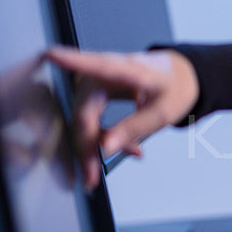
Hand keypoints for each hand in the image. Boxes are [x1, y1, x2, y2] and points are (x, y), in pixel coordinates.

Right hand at [44, 46, 199, 189]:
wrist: (179, 77)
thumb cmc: (173, 87)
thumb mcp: (163, 112)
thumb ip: (134, 128)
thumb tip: (105, 148)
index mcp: (129, 69)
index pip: (98, 66)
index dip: (72, 60)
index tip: (51, 55)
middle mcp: (106, 71)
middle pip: (84, 112)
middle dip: (86, 147)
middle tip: (90, 176)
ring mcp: (96, 80)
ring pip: (82, 118)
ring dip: (93, 145)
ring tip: (113, 163)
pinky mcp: (93, 91)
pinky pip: (88, 118)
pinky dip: (101, 137)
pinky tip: (125, 148)